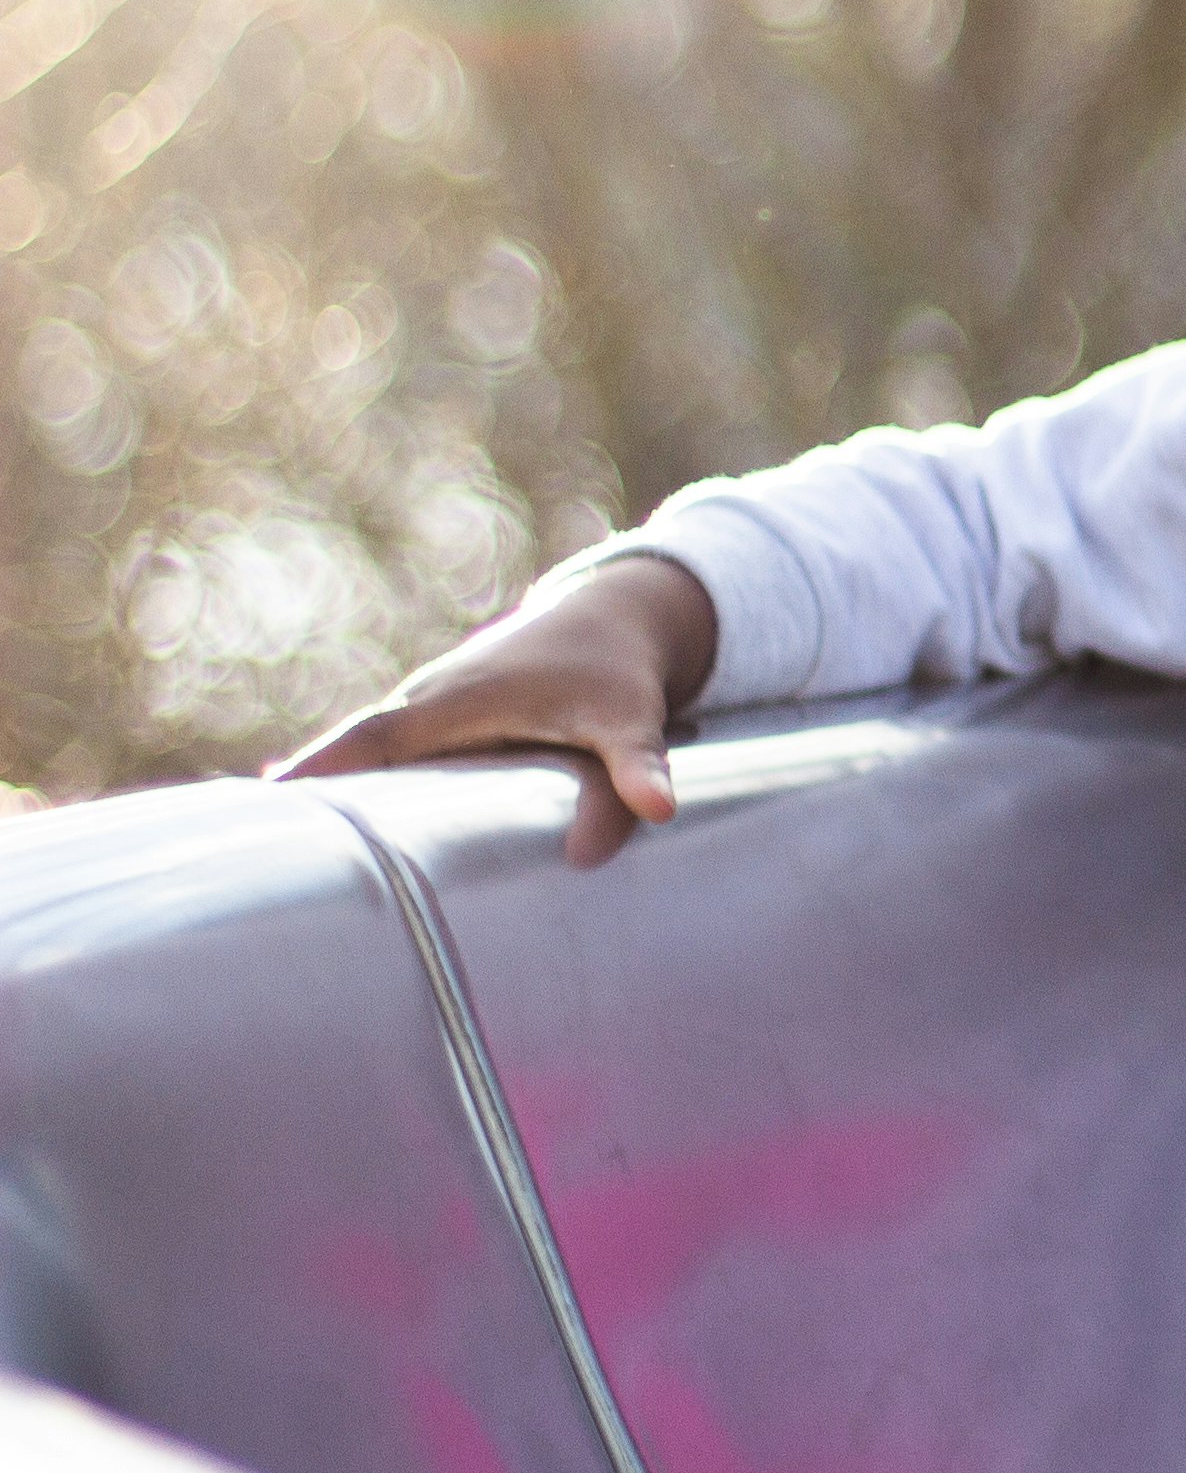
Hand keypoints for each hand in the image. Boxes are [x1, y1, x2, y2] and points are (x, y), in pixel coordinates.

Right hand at [274, 555, 719, 867]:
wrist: (618, 615)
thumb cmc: (619, 671)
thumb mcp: (633, 719)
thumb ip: (639, 767)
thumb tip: (658, 816)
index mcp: (461, 699)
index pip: (375, 736)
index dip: (322, 767)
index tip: (267, 800)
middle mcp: (431, 700)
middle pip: (351, 751)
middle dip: (301, 790)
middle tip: (240, 849)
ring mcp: (430, 708)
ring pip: (363, 754)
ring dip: (320, 791)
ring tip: (265, 856)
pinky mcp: (441, 720)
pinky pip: (384, 754)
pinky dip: (352, 782)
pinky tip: (317, 829)